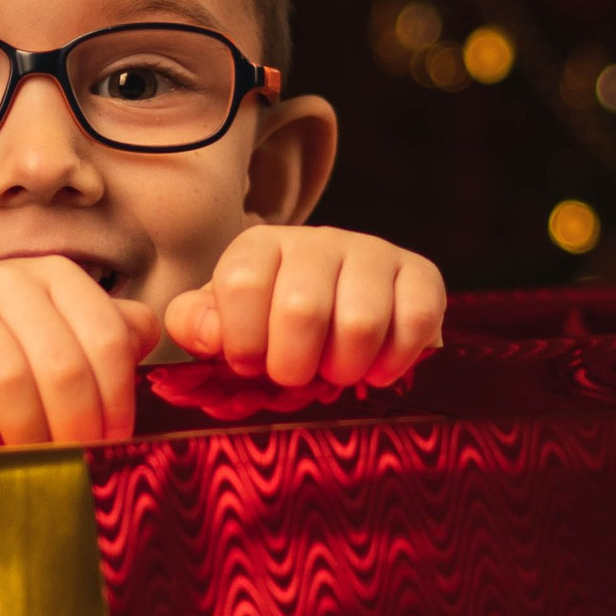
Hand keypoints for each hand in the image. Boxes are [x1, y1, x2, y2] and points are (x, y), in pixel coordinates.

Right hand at [0, 257, 160, 447]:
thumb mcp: (55, 340)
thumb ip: (105, 335)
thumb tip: (148, 335)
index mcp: (56, 276)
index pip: (107, 338)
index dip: (117, 399)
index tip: (112, 442)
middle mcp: (7, 276)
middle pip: (61, 363)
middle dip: (73, 425)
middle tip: (71, 463)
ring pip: (6, 374)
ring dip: (24, 430)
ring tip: (27, 458)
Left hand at [160, 227, 445, 390]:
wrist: (338, 306)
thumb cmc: (271, 325)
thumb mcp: (221, 322)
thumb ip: (195, 324)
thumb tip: (211, 335)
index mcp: (261, 246)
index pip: (242, 283)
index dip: (244, 341)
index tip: (251, 363)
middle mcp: (318, 240)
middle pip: (301, 309)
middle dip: (294, 365)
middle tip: (296, 375)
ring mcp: (373, 253)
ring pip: (361, 322)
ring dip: (345, 368)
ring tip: (337, 372)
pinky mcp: (420, 275)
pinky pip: (418, 320)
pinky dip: (394, 361)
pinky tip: (377, 368)